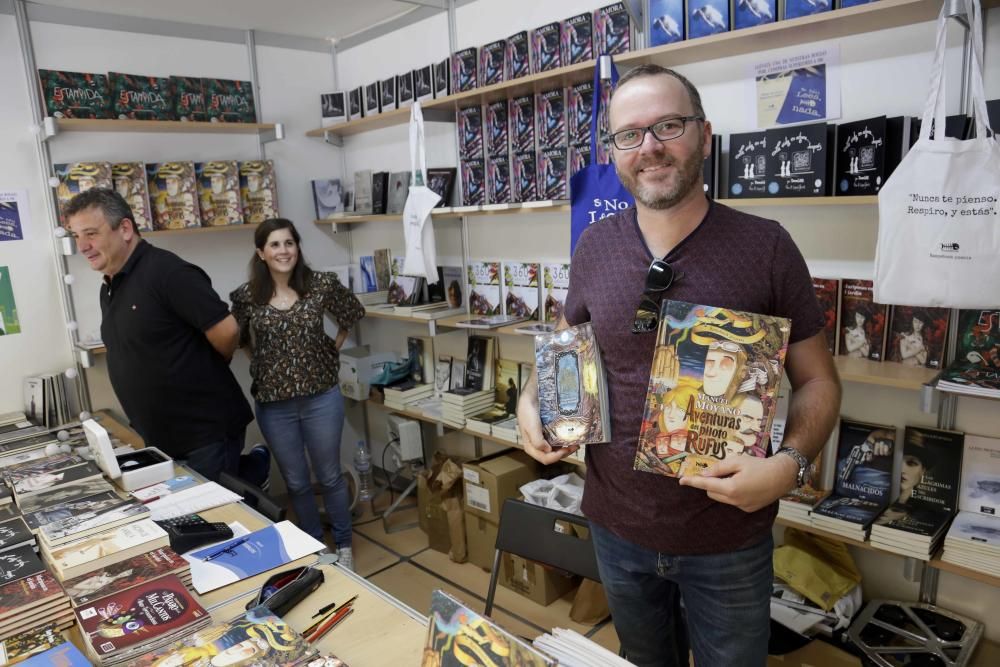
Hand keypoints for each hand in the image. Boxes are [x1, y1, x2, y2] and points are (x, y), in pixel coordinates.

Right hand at [517, 393, 578, 465]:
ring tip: (576, 442)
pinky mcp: (549, 432)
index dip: (557, 457)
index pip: (545, 458)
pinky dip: (565, 440)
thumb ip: (537, 440)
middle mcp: (537, 445)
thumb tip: (548, 450)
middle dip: (565, 453)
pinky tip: (571, 436)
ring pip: (557, 449)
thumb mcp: (530, 426)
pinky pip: (558, 440)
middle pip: (552, 456)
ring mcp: (544, 439)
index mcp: (530, 447)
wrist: (531, 395)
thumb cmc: (528, 411)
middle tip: (575, 446)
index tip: (566, 449)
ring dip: (567, 447)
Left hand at [678, 454, 797, 512]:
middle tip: (721, 471)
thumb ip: (719, 468)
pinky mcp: (749, 509)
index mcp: (731, 488)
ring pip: (722, 498)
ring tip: (736, 476)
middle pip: (712, 492)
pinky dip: (732, 493)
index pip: (706, 485)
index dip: (693, 482)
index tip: (682, 481)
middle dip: (711, 483)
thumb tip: (704, 473)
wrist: (782, 476)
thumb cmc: (760, 465)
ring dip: (722, 488)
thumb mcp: (737, 461)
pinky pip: (733, 501)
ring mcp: (742, 507)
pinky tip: (744, 484)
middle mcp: (735, 501)